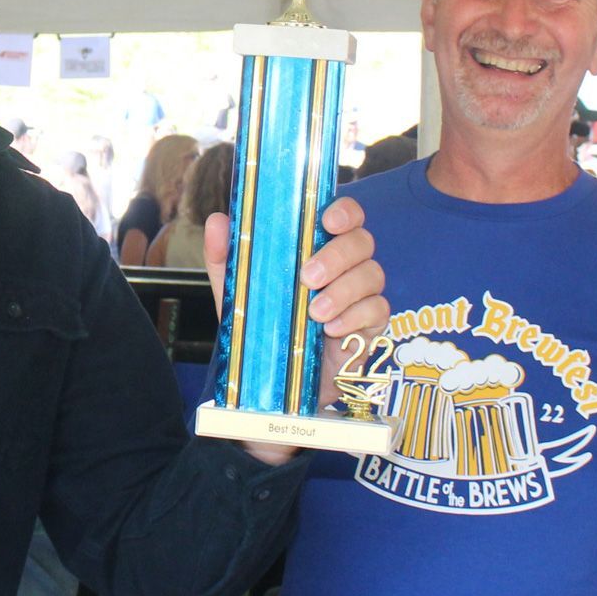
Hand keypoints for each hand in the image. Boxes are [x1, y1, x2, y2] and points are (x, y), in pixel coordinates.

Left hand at [202, 197, 388, 464]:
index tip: (327, 220)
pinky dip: (355, 317)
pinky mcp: (370, 327)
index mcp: (319, 248)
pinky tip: (331, 330)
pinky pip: (377, 311)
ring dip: (344, 291)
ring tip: (314, 312)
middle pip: (362, 242)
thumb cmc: (262, 329)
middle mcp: (346, 266)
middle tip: (308, 277)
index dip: (344, 211)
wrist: (275, 384)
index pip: (346, 216)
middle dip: (338, 255)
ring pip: (373, 275)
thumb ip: (226, 258)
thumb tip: (218, 221)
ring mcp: (362, 296)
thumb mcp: (237, 294)